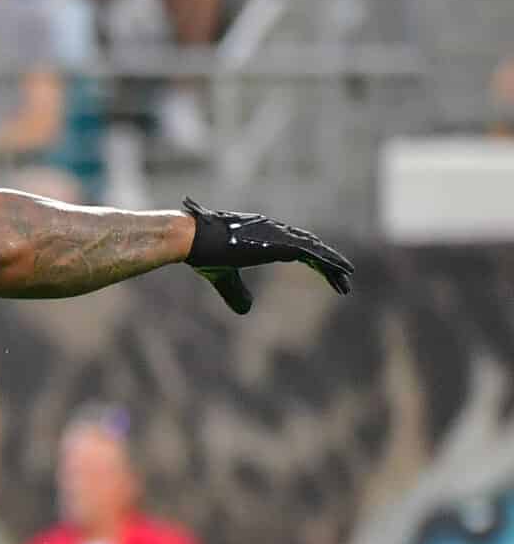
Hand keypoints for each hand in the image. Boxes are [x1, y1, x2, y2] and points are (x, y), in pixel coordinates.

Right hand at [183, 197, 354, 313]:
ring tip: (348, 278)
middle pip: (310, 248)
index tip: (325, 273)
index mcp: (263, 236)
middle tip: (343, 280)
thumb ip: (236, 292)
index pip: (296, 247)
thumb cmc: (204, 254)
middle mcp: (275, 232)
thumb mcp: (223, 277)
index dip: (312, 260)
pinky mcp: (281, 243)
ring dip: (333, 265)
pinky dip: (330, 262)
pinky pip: (314, 253)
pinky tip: (344, 272)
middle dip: (327, 264)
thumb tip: (247, 310)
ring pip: (316, 250)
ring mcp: (280, 235)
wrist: (194, 239)